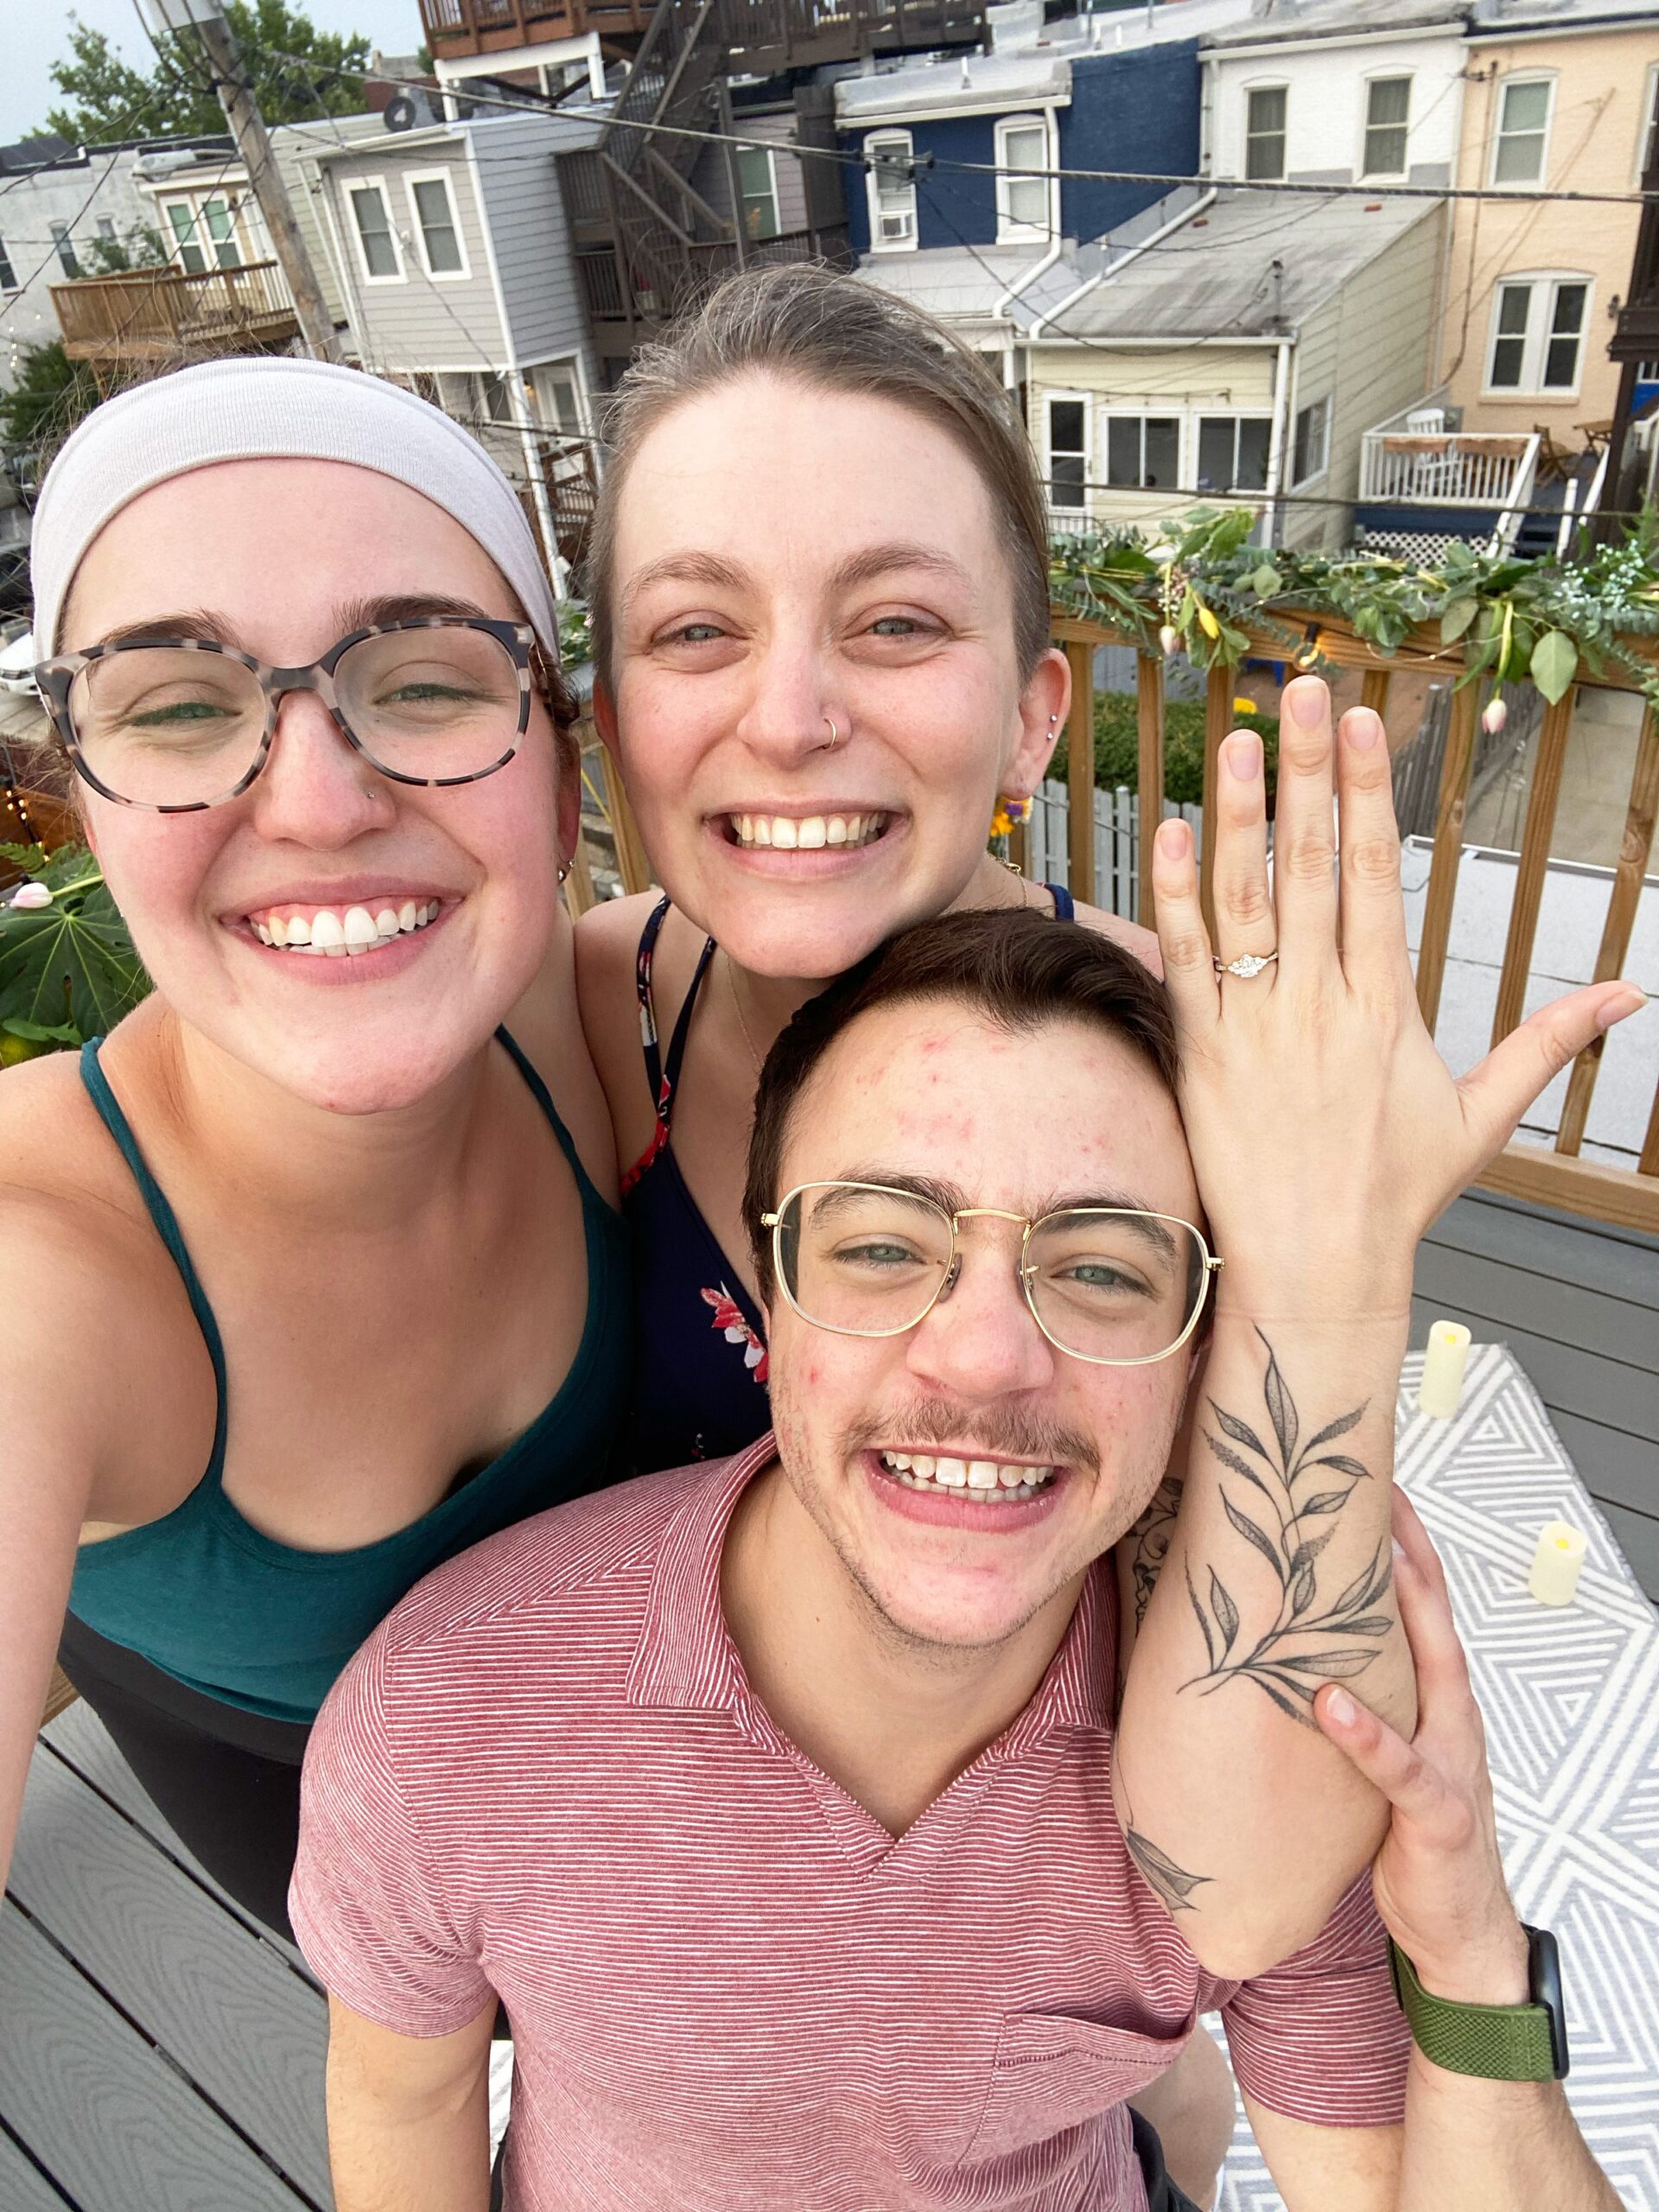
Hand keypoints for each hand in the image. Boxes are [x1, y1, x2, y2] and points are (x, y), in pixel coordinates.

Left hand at [1150, 676, 1645, 1321]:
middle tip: (1303, 694)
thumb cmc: (1394, 1196)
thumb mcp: (1482, 1118)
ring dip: (1243, 815)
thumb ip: (1546, 1044)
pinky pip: (1187, 961)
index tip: (1365, 726)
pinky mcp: (1203, 1054)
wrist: (1316, 1270)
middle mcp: (1322, 1005)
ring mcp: (1257, 1026)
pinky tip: (1173, 831)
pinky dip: (1176, 896)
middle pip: (1314, 866)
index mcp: (1386, 1008)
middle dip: (1310, 775)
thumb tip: (1629, 996)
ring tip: (1243, 740)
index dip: (1369, 795)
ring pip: (1247, 901)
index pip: (1378, 876)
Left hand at [1313, 1489, 1528, 2003]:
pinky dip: (1365, 1732)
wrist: (1460, 1928)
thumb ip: (1351, 1692)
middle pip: (1432, 1609)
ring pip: (1430, 1670)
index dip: (1399, 1533)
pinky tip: (1330, 1701)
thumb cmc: (1410, 1829)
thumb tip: (1284, 1641)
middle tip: (1372, 1479)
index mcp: (1434, 1691)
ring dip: (1398, 1613)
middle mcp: (1450, 1711)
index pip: (1420, 1595)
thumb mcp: (1379, 1745)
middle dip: (1406, 1544)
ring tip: (1362, 1557)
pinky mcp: (1434, 1812)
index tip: (1368, 1471)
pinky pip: (1398, 1766)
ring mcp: (1450, 1756)